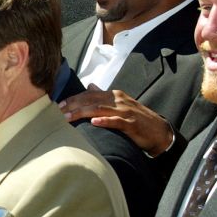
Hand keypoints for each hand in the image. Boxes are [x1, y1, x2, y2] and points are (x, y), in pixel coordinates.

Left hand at [59, 86, 175, 155]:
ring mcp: (125, 112)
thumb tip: (90, 85)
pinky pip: (116, 121)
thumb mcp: (120, 104)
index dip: (74, 98)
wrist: (158, 131)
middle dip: (73, 105)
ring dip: (82, 112)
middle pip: (91, 100)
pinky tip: (94, 122)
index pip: (90, 94)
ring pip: (100, 109)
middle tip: (57, 111)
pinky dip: (105, 121)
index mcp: (114, 95)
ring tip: (68, 117)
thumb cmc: (136, 119)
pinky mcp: (132, 124)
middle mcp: (119, 100)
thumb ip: (104, 95)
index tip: (59, 104)